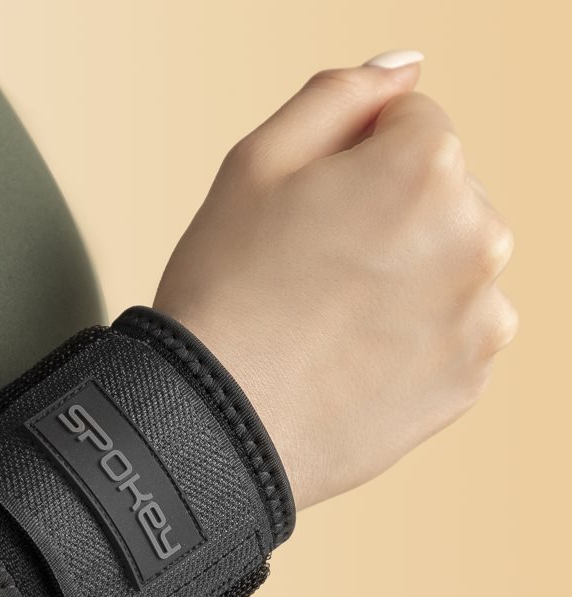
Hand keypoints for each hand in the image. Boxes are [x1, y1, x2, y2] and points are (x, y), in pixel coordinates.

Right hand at [153, 58, 517, 509]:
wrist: (219, 424)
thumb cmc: (224, 292)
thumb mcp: (253, 165)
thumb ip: (337, 96)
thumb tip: (406, 68)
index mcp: (425, 169)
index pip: (413, 124)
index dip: (352, 161)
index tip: (309, 211)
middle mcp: (477, 238)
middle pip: (442, 196)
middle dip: (389, 215)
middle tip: (314, 270)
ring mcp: (481, 318)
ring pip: (450, 265)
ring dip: (407, 277)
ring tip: (331, 321)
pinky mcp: (469, 381)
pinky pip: (451, 332)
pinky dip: (413, 337)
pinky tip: (353, 359)